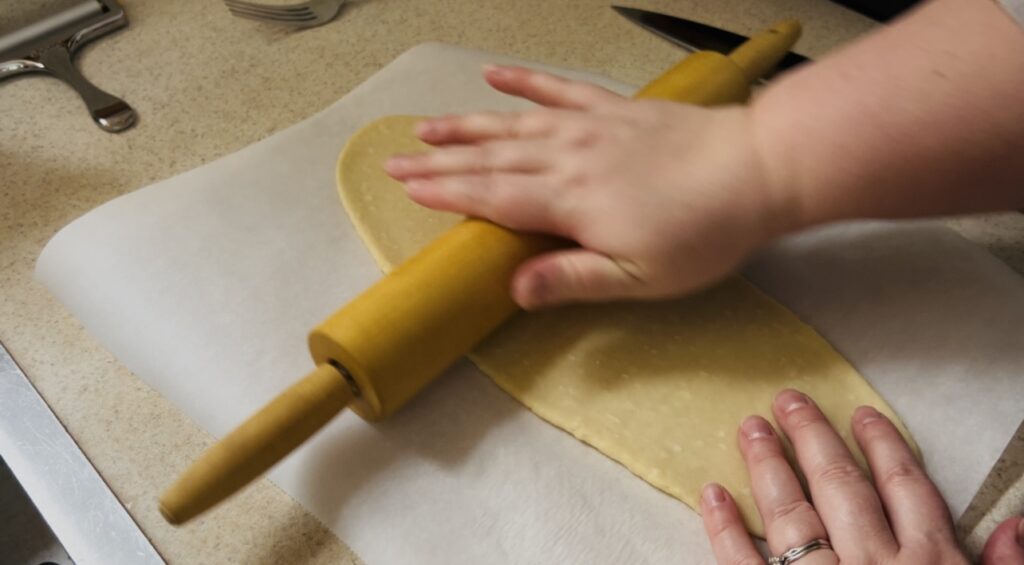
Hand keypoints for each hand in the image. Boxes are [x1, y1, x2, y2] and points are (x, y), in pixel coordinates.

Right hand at [385, 66, 795, 308]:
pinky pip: (558, 91)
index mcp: (569, 202)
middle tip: (395, 160)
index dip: (447, 193)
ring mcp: (590, 128)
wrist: (756, 169)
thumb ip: (573, 279)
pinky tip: (496, 76)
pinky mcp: (614, 109)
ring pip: (512, 125)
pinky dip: (524, 83)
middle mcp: (568, 158)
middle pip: (490, 159)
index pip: (492, 197)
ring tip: (426, 125)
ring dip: (466, 126)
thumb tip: (513, 289)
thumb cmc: (702, 233)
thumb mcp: (639, 278)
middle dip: (439, 161)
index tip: (408, 188)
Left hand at [700, 389, 986, 564]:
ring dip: (767, 467)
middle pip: (840, 488)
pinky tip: (711, 494)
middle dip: (812, 439)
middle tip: (785, 400)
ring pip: (793, 515)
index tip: (860, 414)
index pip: (904, 489)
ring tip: (747, 428)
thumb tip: (1019, 525)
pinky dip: (725, 528)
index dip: (882, 447)